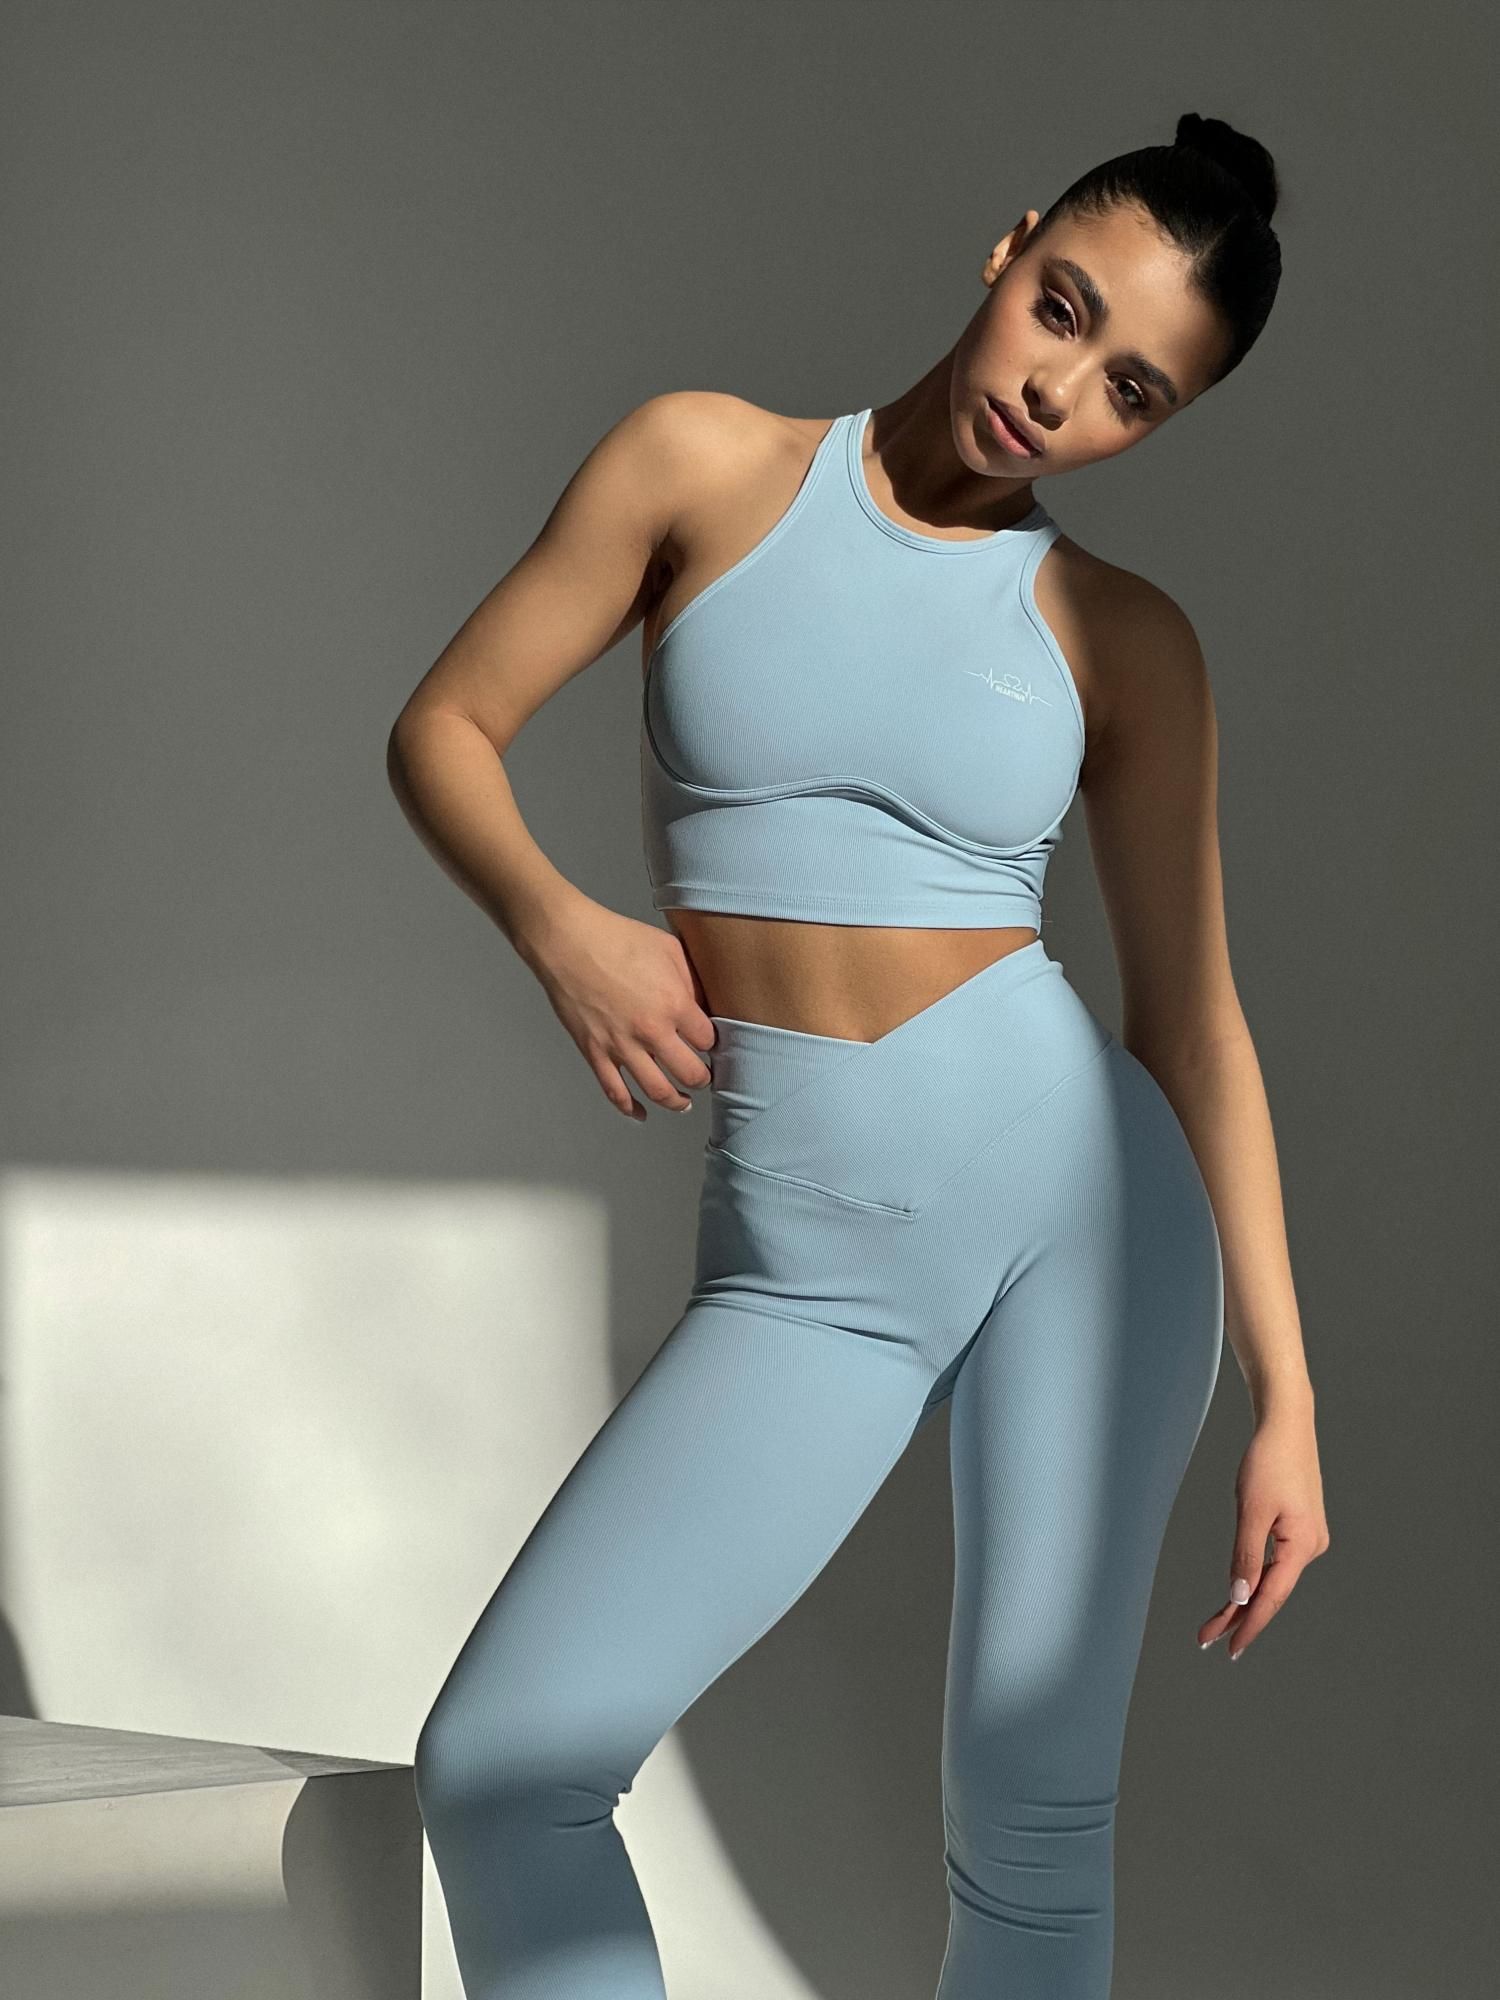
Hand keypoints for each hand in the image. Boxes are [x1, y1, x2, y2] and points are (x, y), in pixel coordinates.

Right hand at [526, 898, 716, 1119]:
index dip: (713, 1042)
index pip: (708, 1040)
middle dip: (702, 1077)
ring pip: (658, 1091)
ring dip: (676, 1101)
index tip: (710, 1043)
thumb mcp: (669, 949)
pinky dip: (630, 1109)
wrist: (568, 942)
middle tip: (704, 1075)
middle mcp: (652, 1032)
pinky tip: (641, 1113)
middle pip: (691, 1073)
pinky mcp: (596, 1052)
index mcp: (674, 1004)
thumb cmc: (618, 938)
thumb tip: (703, 1005)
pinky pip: (615, 1092)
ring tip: (684, 1102)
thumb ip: (692, 980)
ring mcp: (622, 1046)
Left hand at [1198, 1394, 1328, 1660]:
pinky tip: (1240, 1590)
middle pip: (1271, 1591)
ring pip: (1272, 1578)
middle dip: (1239, 1615)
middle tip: (1206, 1638)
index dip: (1249, 1624)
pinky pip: (1275, 1561)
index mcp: (1303, 1546)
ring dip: (1245, 1597)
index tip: (1228, 1648)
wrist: (1286, 1422)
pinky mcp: (1299, 1527)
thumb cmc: (1268, 1460)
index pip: (1271, 1596)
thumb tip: (1240, 1597)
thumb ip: (1245, 1556)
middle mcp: (1311, 1547)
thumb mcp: (1251, 1510)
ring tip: (1215, 1622)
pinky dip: (1254, 1575)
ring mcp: (1307, 1537)